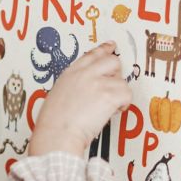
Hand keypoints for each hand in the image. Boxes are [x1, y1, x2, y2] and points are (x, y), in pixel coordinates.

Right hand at [29, 41, 132, 156]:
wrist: (57, 134)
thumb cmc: (53, 122)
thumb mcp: (57, 94)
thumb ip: (73, 85)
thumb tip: (88, 90)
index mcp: (71, 73)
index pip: (92, 55)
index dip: (104, 50)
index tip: (111, 46)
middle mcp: (85, 74)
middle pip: (112, 61)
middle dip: (116, 73)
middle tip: (113, 86)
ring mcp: (98, 83)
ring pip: (121, 81)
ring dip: (118, 94)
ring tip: (109, 107)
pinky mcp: (109, 95)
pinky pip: (127, 94)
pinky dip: (124, 104)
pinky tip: (114, 111)